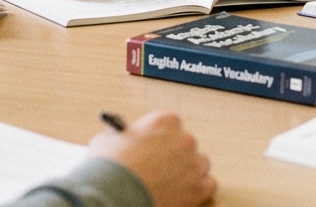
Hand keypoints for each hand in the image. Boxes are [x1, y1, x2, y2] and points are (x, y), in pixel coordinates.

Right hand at [88, 112, 215, 206]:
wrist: (114, 195)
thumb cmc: (108, 167)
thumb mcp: (107, 140)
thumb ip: (121, 136)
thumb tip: (120, 138)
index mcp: (164, 121)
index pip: (171, 123)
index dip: (161, 137)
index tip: (155, 145)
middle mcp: (183, 139)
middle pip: (186, 143)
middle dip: (175, 155)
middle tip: (160, 167)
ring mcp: (193, 163)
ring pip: (199, 163)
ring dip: (188, 171)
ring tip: (170, 182)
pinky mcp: (199, 188)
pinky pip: (208, 184)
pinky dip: (198, 189)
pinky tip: (184, 193)